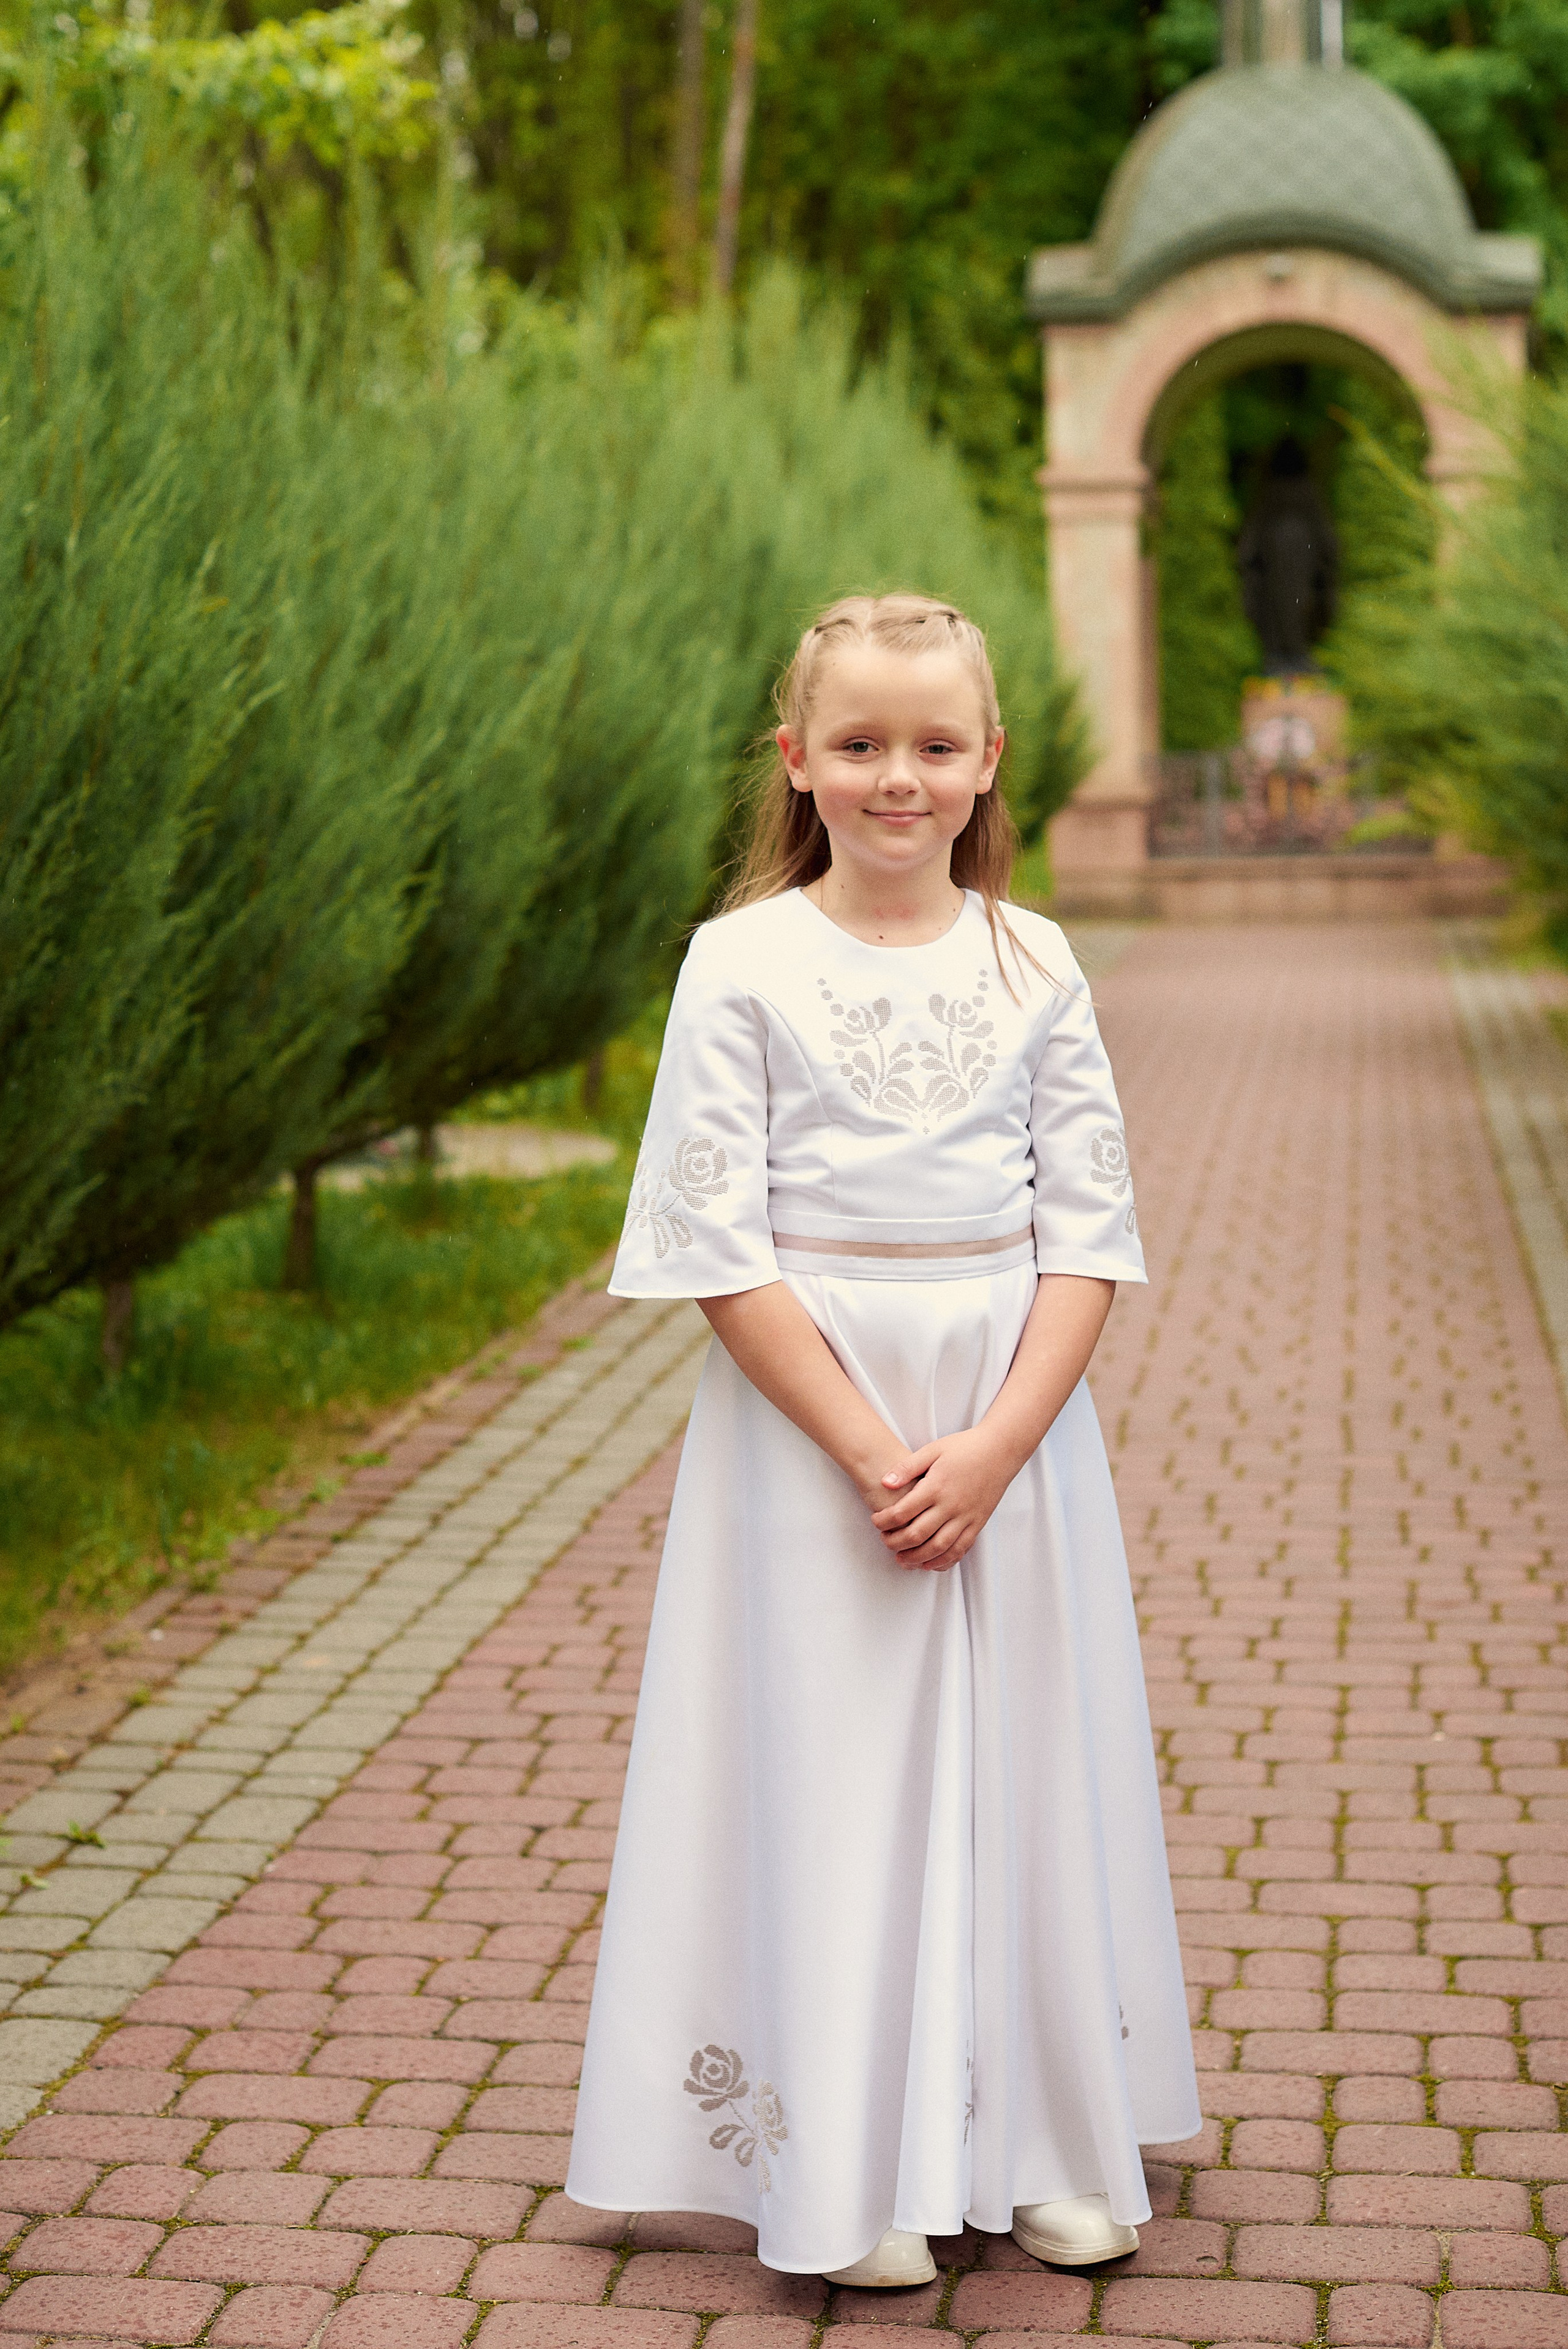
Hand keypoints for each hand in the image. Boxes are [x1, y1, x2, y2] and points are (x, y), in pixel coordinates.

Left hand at [869, 1427, 1018, 1571]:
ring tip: (901, 1559)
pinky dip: (943, 1561)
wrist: (1000, 1450)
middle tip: (885, 1541)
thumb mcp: (932, 1449)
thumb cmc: (964, 1447)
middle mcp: (951, 1505)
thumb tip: (884, 1482)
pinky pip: (960, 1549)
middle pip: (917, 1535)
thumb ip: (907, 1467)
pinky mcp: (978, 1523)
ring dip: (916, 1558)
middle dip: (895, 1543)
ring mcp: (966, 1517)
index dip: (884, 1521)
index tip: (876, 1521)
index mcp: (936, 1486)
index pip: (902, 1512)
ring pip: (938, 1548)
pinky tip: (929, 1564)